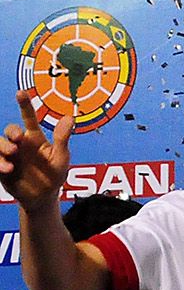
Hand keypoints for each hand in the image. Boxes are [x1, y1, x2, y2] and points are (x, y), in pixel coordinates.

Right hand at [0, 90, 73, 211]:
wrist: (42, 197)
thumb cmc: (54, 175)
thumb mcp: (60, 157)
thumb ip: (62, 138)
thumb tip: (69, 117)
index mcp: (35, 138)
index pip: (29, 118)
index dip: (24, 104)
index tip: (21, 92)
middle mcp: (20, 143)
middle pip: (10, 130)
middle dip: (11, 131)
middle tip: (17, 139)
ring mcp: (10, 155)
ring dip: (2, 146)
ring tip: (12, 154)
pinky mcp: (1, 167)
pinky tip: (7, 169)